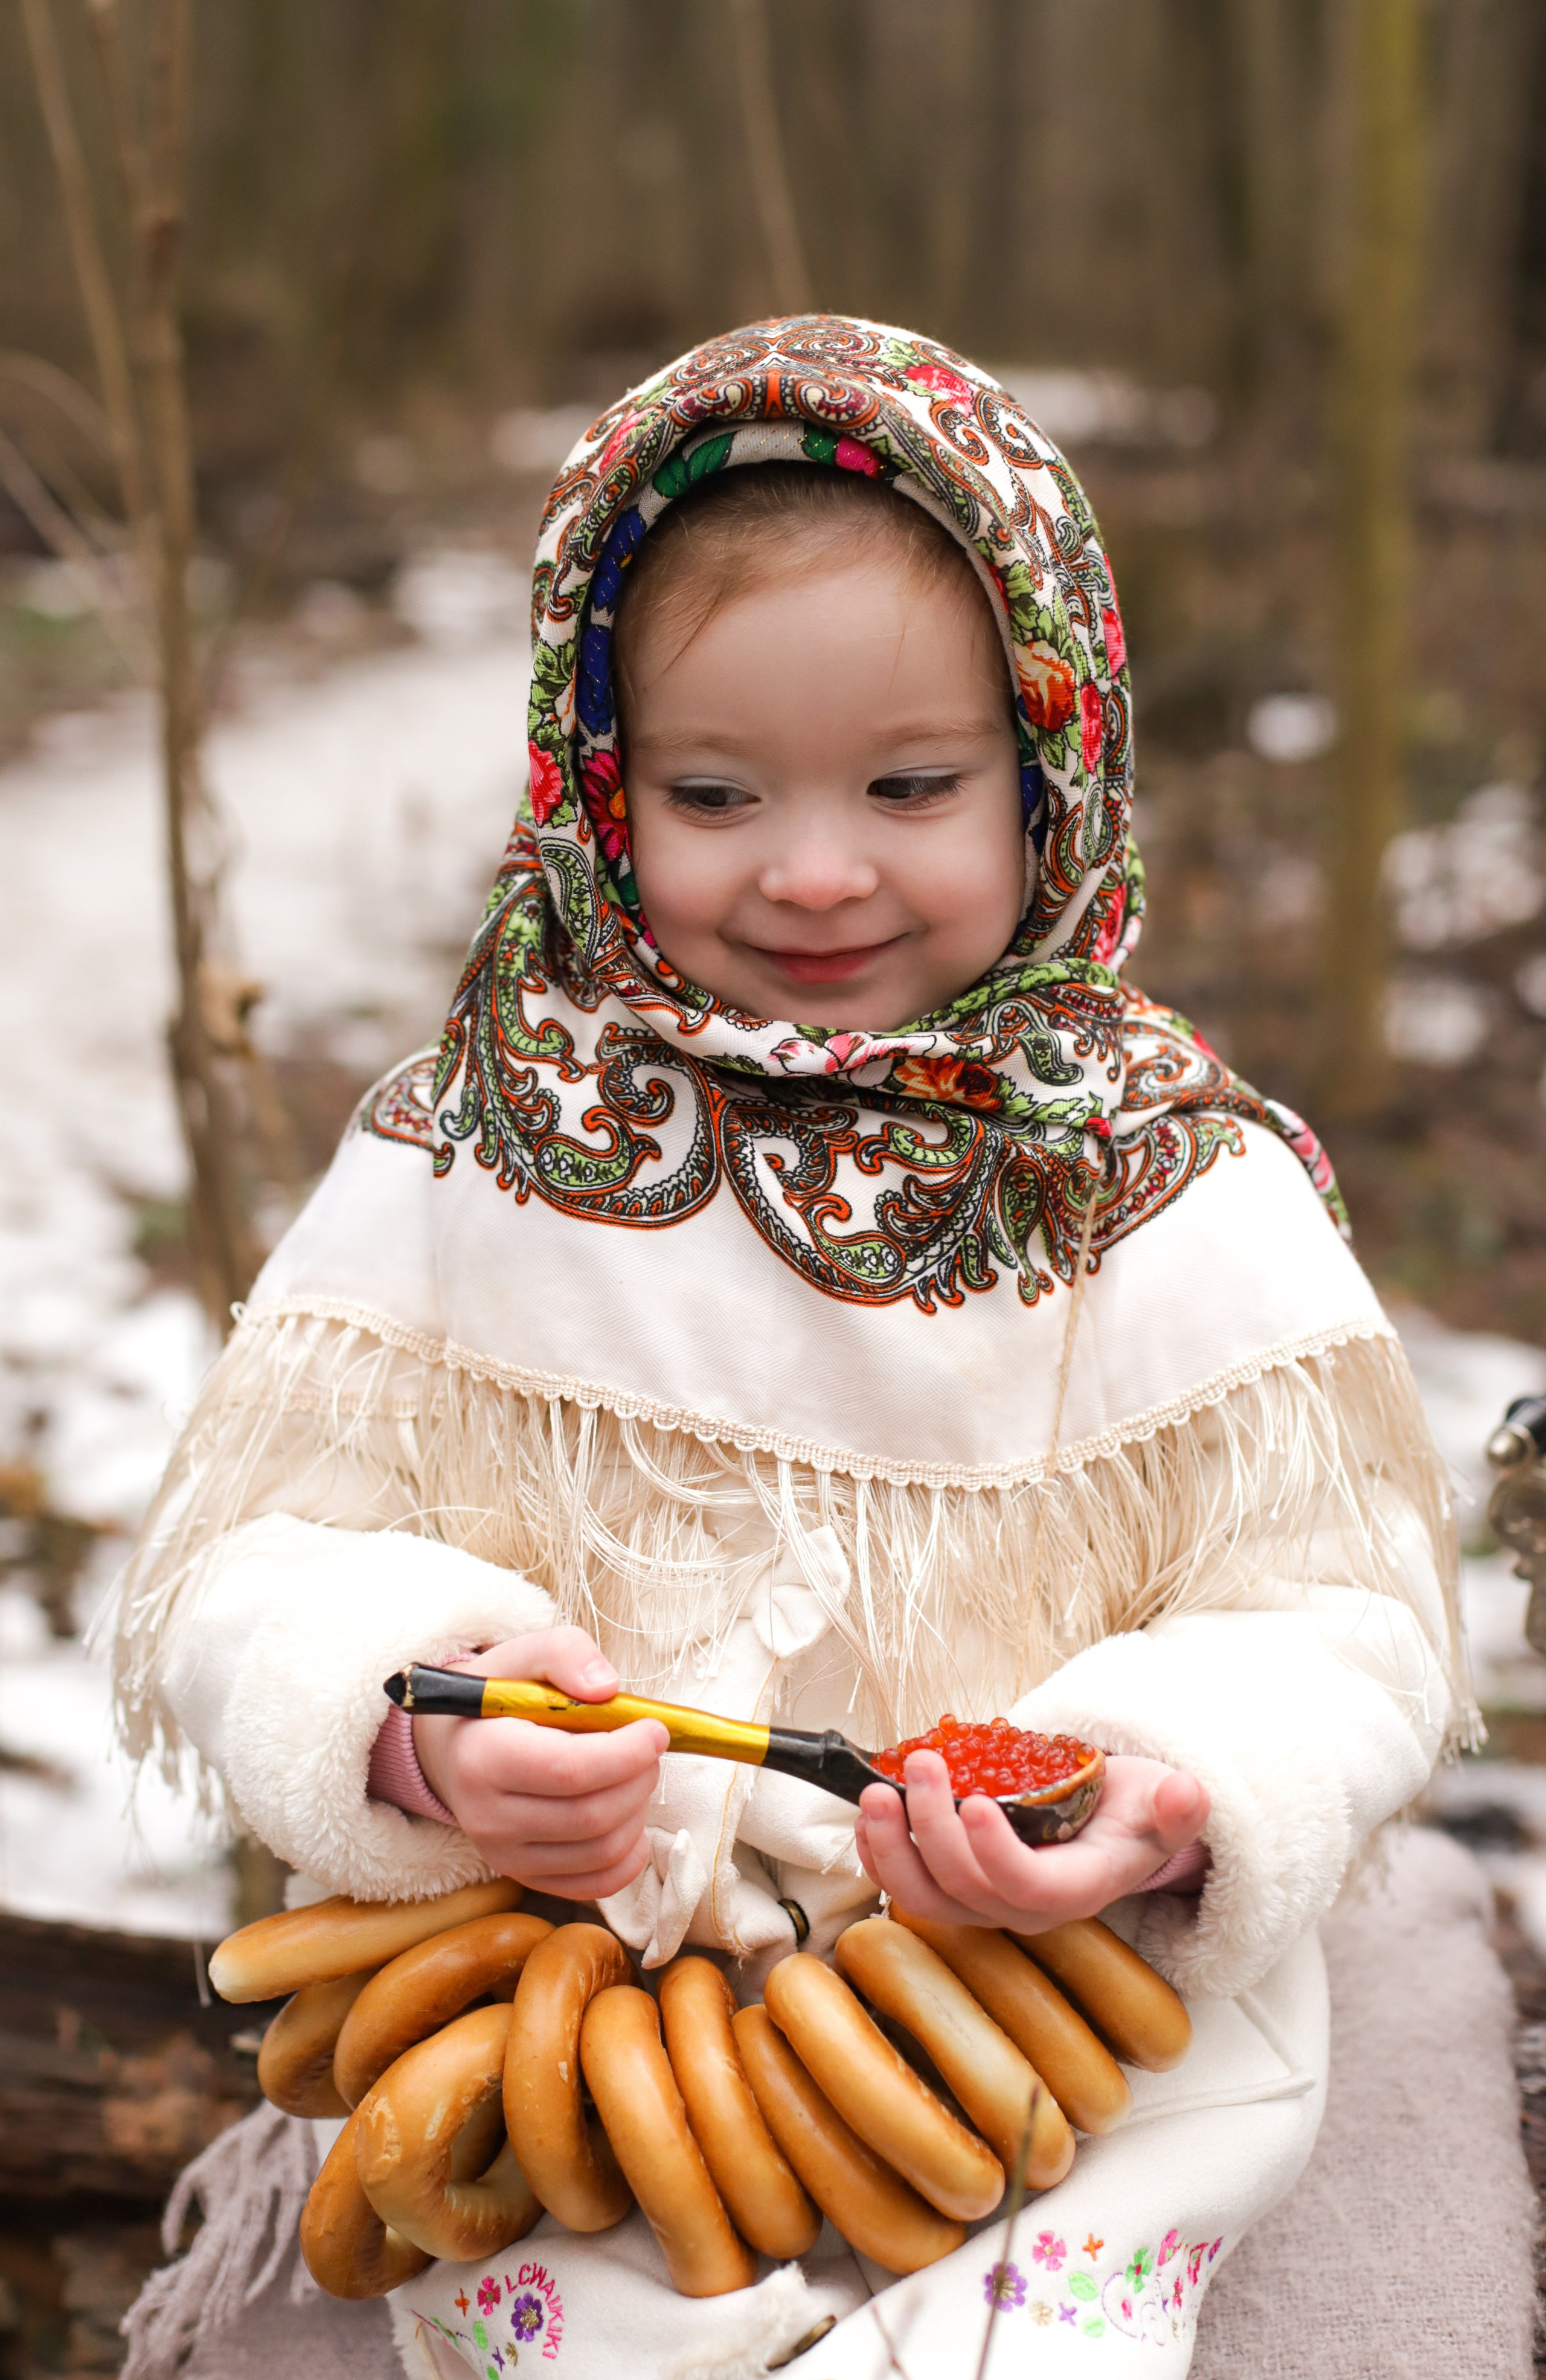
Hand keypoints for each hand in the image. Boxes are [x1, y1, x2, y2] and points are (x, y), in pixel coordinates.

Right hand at [412, 1628, 666, 1899]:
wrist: (455, 1747)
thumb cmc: (499, 1697)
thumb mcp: (525, 1655)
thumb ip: (567, 1653)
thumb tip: (607, 1687)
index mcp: (483, 1758)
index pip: (570, 1770)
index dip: (627, 1752)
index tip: (655, 1729)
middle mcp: (488, 1818)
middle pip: (593, 1816)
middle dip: (640, 1777)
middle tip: (647, 1746)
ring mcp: (505, 1856)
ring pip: (603, 1851)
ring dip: (639, 1809)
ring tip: (632, 1772)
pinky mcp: (525, 1877)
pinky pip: (597, 1882)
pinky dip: (630, 1852)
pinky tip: (627, 1814)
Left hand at [854, 1752, 1208, 1931]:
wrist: (1117, 1827)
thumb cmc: (1136, 1811)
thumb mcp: (1166, 1803)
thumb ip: (1177, 1807)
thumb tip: (1187, 1793)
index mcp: (1076, 1889)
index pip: (1027, 1887)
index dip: (996, 1854)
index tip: (975, 1803)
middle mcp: (1025, 1907)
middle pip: (964, 1889)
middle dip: (932, 1829)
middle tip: (921, 1766)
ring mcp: (987, 1902)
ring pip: (926, 1898)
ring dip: (891, 1849)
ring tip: (875, 1795)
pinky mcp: (960, 1887)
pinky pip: (910, 1887)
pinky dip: (880, 1855)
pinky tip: (866, 1817)